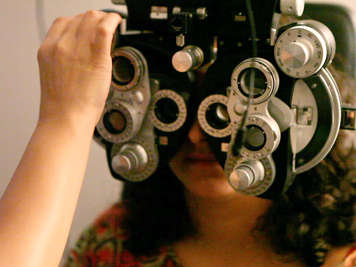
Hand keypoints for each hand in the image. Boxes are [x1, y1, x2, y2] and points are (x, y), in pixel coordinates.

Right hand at [37, 11, 120, 126]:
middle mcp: (60, 45)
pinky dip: (113, 21)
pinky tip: (118, 23)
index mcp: (48, 50)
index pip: (63, 22)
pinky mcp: (96, 57)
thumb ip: (67, 61)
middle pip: (80, 18)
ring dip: (104, 19)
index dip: (80, 22)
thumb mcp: (57, 77)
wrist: (66, 119)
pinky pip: (105, 28)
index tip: (90, 28)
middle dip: (94, 20)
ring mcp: (77, 49)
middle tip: (104, 29)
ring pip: (92, 18)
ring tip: (112, 27)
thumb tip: (83, 54)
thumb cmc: (63, 106)